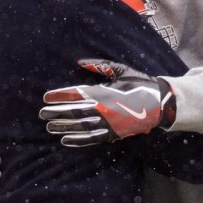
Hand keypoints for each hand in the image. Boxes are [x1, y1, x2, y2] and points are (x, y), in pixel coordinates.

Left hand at [39, 59, 176, 146]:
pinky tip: (66, 140)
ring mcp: (109, 123)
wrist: (161, 103)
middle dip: (57, 112)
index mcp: (105, 91)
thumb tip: (79, 61)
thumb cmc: (140, 83)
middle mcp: (105, 108)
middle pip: (75, 111)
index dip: (60, 95)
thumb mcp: (121, 70)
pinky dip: (78, 140)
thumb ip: (100, 66)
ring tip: (50, 127)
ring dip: (64, 127)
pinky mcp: (114, 134)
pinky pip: (93, 138)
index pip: (77, 94)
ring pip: (81, 126)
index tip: (46, 97)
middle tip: (42, 113)